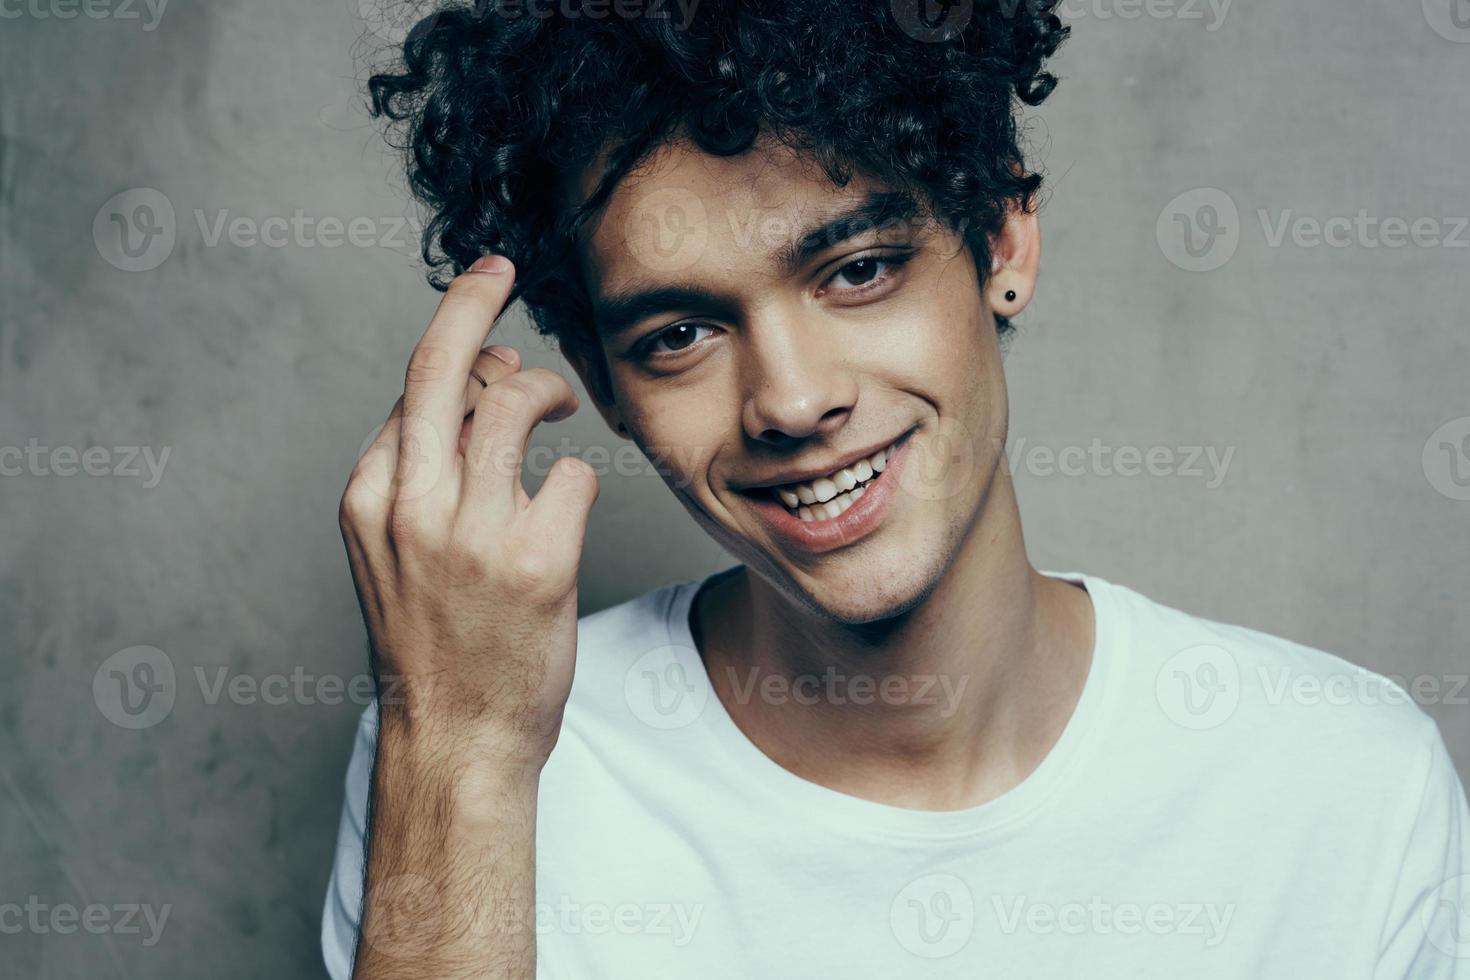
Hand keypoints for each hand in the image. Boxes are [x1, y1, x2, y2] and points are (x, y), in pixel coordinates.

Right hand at [337, 256, 598, 768]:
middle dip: (470, 299)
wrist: (456, 738)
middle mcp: (412, 507)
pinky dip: (579, 479)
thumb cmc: (436, 640)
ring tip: (557, 406)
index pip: (411, 388)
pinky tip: (567, 508)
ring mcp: (473, 533)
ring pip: (513, 406)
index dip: (456, 341)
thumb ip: (425, 467)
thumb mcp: (397, 549)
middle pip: (441, 368)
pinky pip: (574, 474)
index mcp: (369, 499)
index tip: (480, 306)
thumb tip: (484, 374)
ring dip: (544, 391)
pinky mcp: (537, 562)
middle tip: (497, 269)